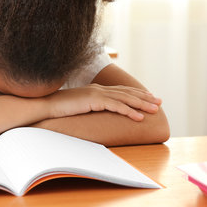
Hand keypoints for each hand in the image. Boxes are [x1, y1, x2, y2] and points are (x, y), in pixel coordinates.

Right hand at [46, 84, 160, 120]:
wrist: (47, 104)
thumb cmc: (60, 108)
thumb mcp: (78, 106)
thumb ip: (89, 106)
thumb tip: (95, 112)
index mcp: (96, 90)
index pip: (121, 90)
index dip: (136, 93)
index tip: (148, 97)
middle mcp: (99, 89)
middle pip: (127, 93)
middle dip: (144, 97)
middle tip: (159, 102)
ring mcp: (97, 93)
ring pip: (125, 99)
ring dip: (142, 104)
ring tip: (155, 110)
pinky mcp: (94, 100)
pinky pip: (116, 106)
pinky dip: (129, 111)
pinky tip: (139, 117)